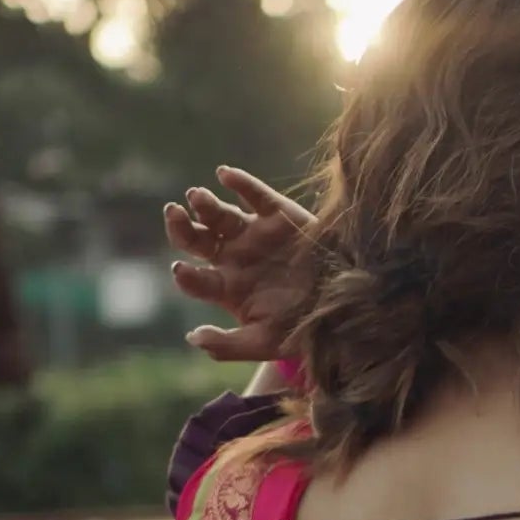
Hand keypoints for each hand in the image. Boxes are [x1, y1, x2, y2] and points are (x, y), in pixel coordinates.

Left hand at [163, 165, 315, 362]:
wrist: (346, 303)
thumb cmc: (303, 327)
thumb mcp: (267, 342)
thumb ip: (230, 345)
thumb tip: (193, 338)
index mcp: (227, 289)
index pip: (196, 280)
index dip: (186, 275)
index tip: (181, 269)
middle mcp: (234, 258)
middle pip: (197, 240)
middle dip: (180, 227)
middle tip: (173, 213)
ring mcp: (254, 235)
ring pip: (219, 215)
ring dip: (204, 204)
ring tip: (196, 197)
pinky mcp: (277, 214)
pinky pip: (253, 194)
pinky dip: (239, 182)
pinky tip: (224, 174)